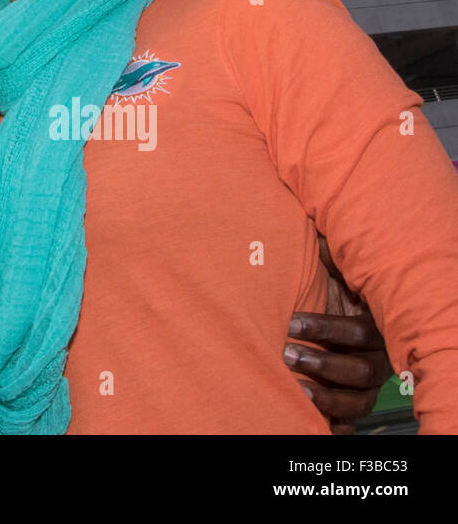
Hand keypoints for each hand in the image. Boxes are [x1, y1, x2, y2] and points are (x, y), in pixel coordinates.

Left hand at [286, 237, 391, 433]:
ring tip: (293, 388)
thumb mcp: (334, 274)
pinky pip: (349, 423)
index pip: (357, 333)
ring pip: (357, 402)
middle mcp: (376, 361)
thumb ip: (331, 257)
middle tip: (285, 353)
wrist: (329, 318)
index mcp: (374, 328)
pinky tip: (315, 425)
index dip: (325, 329)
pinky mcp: (352, 404)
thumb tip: (318, 235)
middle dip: (323, 364)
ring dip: (327, 398)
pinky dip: (336, 426)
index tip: (289, 322)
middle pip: (360, 372)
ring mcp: (365, 387)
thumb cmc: (330, 291)